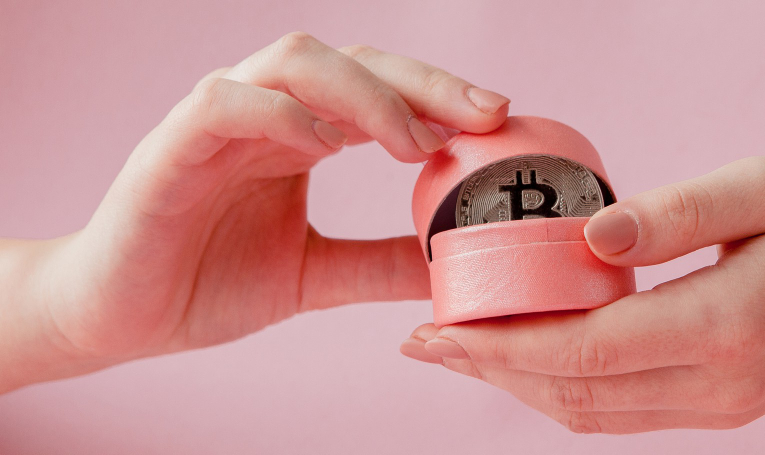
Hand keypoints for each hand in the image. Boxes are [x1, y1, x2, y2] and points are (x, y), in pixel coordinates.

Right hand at [0, 32, 510, 391]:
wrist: (118, 318)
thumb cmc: (207, 282)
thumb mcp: (314, 274)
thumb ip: (378, 261)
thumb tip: (453, 265)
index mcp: (297, 135)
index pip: (377, 89)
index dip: (439, 95)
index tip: (499, 121)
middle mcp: (263, 114)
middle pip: (350, 60)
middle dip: (424, 81)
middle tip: (486, 114)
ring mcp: (215, 123)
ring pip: (293, 63)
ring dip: (364, 94)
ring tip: (413, 142)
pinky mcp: (170, 147)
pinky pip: (225, 103)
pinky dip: (282, 114)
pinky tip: (323, 146)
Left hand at [401, 156, 764, 432]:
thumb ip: (674, 213)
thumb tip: (587, 241)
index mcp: (723, 324)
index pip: (582, 350)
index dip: (498, 344)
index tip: (434, 330)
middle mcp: (718, 382)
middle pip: (574, 393)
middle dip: (490, 370)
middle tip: (424, 344)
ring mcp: (723, 404)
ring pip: (595, 414)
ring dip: (522, 386)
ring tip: (466, 352)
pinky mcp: (727, 404)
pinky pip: (626, 412)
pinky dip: (568, 391)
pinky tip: (537, 361)